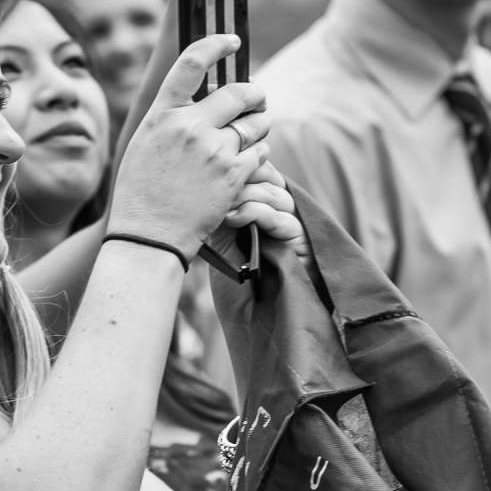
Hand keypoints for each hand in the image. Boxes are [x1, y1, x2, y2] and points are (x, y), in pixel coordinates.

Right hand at [108, 36, 274, 256]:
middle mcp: (189, 126)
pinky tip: (246, 166)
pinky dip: (258, 156)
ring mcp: (213, 150)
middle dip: (255, 95)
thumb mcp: (145, 145)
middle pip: (239, 92)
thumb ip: (171, 119)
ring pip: (255, 124)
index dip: (216, 44)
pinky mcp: (233, 175)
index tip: (232, 41)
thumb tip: (198, 99)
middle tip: (257, 100)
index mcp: (162, 114)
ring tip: (248, 140)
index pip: (192, 62)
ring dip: (258, 128)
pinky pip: (261, 152)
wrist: (147, 236)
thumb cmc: (141, 194)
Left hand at [208, 161, 307, 384]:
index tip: (205, 167)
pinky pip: (283, 219)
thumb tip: (191, 189)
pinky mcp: (299, 243)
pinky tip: (233, 217)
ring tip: (217, 201)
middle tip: (208, 179)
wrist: (260, 324)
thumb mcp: (221, 244)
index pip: (253, 170)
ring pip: (274, 193)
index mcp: (261, 205)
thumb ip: (217, 216)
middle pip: (265, 174)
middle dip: (237, 175)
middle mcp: (279, 211)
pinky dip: (257, 213)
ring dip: (243, 193)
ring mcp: (291, 225)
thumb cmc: (237, 289)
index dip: (232, 166)